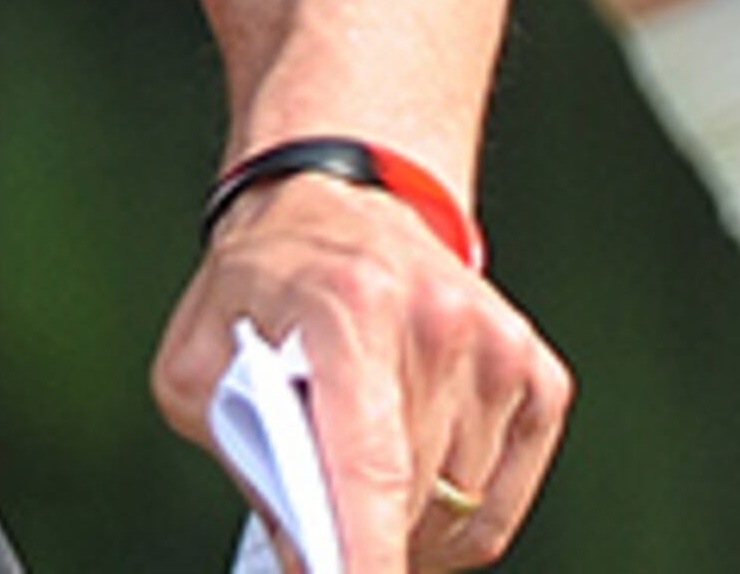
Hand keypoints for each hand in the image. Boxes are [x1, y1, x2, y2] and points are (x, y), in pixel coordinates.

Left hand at [156, 173, 570, 567]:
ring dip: (409, 523)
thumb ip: (239, 452)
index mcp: (347, 306)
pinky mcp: (537, 373)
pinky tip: (411, 459)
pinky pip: (502, 502)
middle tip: (321, 511)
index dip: (364, 552)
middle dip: (362, 534)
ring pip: (462, 511)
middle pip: (413, 501)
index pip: (368, 463)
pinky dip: (458, 512)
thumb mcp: (201, 360)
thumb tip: (300, 553)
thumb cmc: (263, 286)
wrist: (335, 201)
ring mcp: (496, 346)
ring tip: (361, 472)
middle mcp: (435, 320)